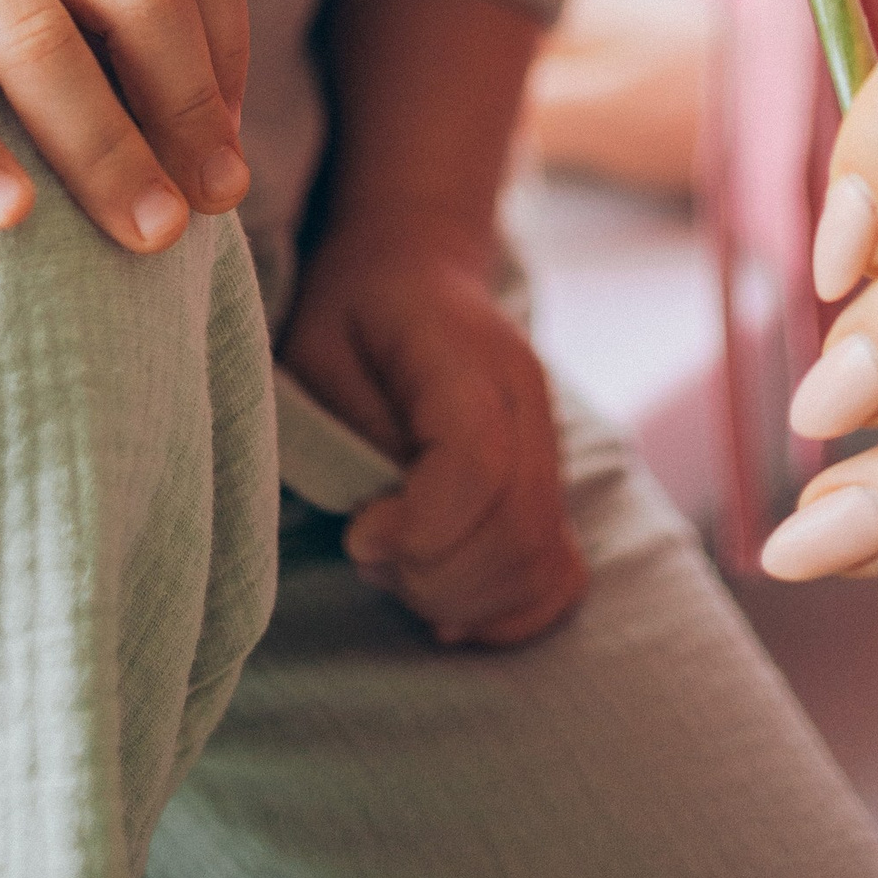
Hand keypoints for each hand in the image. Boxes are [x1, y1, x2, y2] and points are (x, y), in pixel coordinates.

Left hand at [281, 212, 586, 645]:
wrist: (416, 265)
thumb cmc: (352, 308)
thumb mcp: (317, 347)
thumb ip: (349, 433)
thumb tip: (382, 525)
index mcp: (470, 357)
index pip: (480, 465)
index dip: (420, 528)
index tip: (358, 534)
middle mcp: (528, 403)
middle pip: (519, 526)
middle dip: (435, 576)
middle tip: (373, 559)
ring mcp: (549, 446)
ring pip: (543, 559)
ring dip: (464, 599)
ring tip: (401, 571)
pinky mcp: (549, 483)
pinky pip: (560, 572)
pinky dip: (508, 612)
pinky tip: (448, 603)